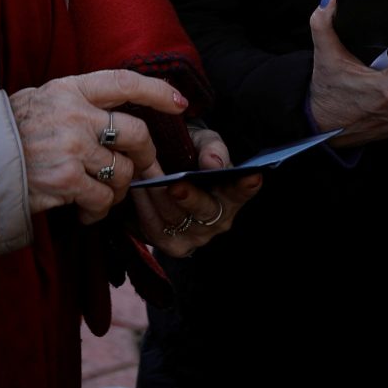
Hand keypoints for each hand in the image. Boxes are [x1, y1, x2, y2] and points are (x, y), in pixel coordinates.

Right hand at [10, 70, 185, 223]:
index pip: (124, 82)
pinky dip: (98, 210)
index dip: (157, 91)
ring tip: (100, 193)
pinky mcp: (65, 180)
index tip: (179, 103)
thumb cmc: (10, 130)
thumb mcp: (42, 98)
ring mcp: (71, 148)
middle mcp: (74, 115)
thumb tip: (119, 115)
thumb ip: (78, 102)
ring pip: (122, 173)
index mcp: (70, 89)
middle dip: (147, 157)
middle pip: (137, 134)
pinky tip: (84, 209)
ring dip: (118, 189)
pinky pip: (103, 200)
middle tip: (142, 168)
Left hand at [129, 126, 261, 257]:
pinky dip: (144, 206)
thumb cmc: (191, 154)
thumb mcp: (203, 142)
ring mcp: (195, 237)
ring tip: (145, 174)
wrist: (167, 172)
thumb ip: (211, 149)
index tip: (252, 175)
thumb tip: (213, 163)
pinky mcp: (170, 244)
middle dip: (190, 197)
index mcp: (231, 195)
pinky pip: (153, 227)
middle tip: (175, 185)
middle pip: (205, 210)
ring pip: (175, 218)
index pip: (243, 190)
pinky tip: (135, 187)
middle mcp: (218, 221)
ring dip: (158, 195)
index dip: (246, 184)